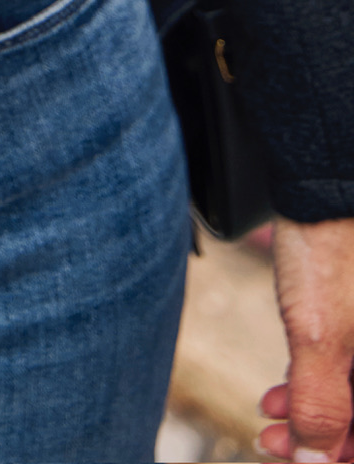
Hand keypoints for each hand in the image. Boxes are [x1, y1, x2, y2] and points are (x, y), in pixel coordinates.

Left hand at [258, 216, 353, 458]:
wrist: (328, 181)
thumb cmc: (331, 252)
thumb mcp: (320, 337)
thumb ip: (322, 405)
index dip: (340, 457)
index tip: (299, 460)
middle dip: (323, 437)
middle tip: (274, 439)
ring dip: (316, 410)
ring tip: (270, 413)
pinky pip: (352, 364)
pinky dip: (321, 380)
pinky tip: (282, 386)